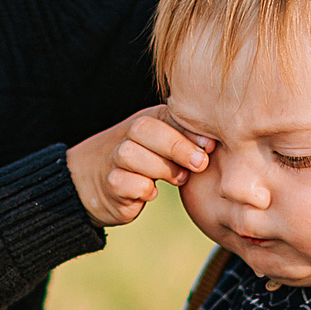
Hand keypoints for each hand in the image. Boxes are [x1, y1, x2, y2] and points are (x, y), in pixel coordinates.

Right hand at [67, 105, 208, 228]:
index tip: (211, 145)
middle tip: (200, 163)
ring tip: (179, 179)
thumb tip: (217, 144)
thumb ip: (187, 140)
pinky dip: (142, 189)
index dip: (190, 130)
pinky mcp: (109, 185)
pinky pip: (123, 182)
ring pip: (131, 154)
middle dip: (176, 146)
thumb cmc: (145, 163)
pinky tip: (152, 193)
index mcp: (148, 121)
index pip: (168, 116)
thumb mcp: (166, 147)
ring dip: (160, 168)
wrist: (93, 182)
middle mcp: (128, 135)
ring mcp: (114, 159)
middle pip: (146, 129)